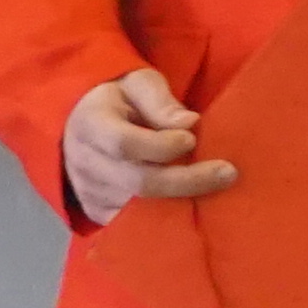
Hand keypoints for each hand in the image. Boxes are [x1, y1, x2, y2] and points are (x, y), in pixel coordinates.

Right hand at [61, 64, 233, 221]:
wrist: (80, 121)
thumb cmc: (118, 99)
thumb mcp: (138, 83)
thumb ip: (161, 101)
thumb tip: (190, 123)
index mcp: (90, 125)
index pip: (124, 143)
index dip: (162, 146)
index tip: (192, 138)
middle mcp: (84, 163)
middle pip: (139, 182)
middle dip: (188, 180)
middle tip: (228, 173)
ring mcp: (88, 192)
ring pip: (141, 208)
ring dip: (182, 200)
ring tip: (213, 186)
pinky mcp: (96, 212)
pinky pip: (135, 224)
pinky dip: (167, 217)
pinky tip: (192, 205)